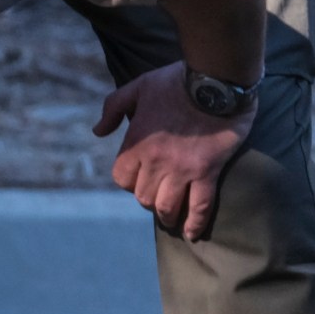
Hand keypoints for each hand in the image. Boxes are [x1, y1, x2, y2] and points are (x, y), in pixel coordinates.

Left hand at [93, 61, 254, 240]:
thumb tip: (98, 131)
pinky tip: (193, 233)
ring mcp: (182, 170)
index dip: (129, 182)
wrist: (215, 80)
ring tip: (173, 218)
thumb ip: (114, 108)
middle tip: (159, 196)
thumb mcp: (138, 87)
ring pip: (167, 207)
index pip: (122, 178)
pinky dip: (195, 223)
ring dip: (168, 216)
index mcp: (137, 142)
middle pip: (144, 197)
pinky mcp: (207, 172)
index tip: (139, 179)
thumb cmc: (176, 81)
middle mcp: (156, 161)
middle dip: (149, 199)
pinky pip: (200, 206)